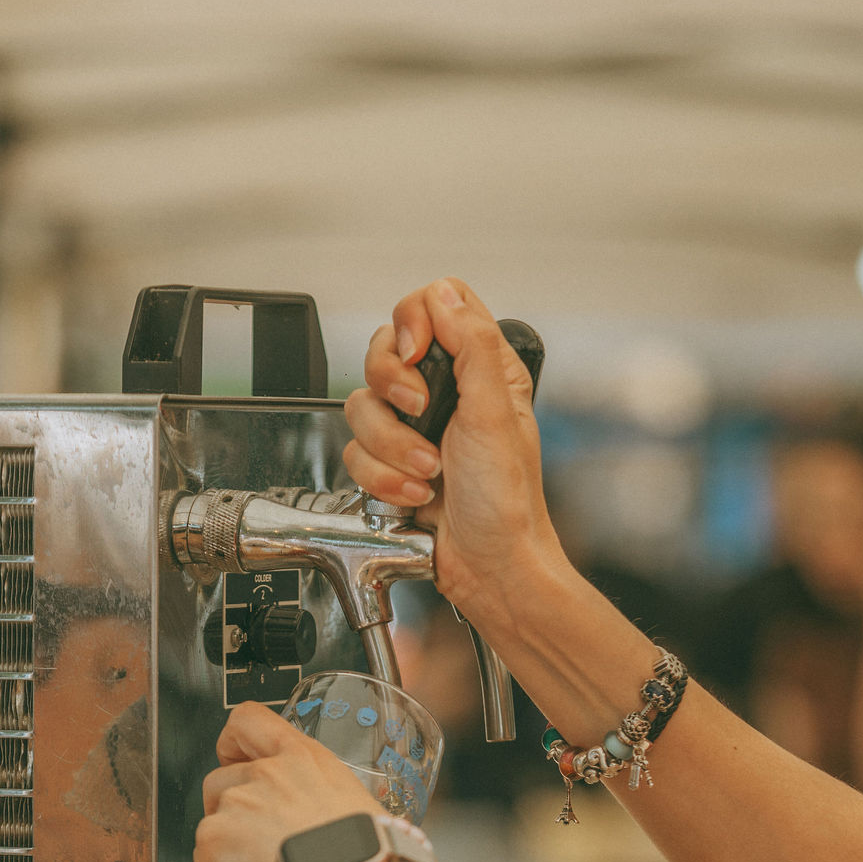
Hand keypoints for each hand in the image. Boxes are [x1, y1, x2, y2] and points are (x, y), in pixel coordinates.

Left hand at [194, 703, 382, 861]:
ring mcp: (237, 802)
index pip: (250, 720)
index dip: (234, 741)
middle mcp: (267, 771)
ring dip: (222, 850)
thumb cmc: (373, 851)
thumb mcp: (362, 808)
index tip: (233, 757)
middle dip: (229, 811)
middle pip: (221, 779)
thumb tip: (344, 838)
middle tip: (252, 843)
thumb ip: (336, 808)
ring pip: (209, 823)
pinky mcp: (215, 839)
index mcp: (303, 757)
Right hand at [343, 278, 570, 626]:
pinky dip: (382, 478)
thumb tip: (444, 294)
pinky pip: (355, 452)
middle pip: (382, 350)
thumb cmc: (507, 502)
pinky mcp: (388, 463)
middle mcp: (444, 391)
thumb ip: (472, 346)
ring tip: (427, 473)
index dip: (414, 323)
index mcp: (480, 367)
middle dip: (393, 390)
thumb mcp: (495, 413)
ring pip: (361, 406)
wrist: (489, 567)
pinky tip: (414, 495)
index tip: (418, 354)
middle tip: (421, 414)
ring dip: (391, 447)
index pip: (433, 305)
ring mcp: (412, 428)